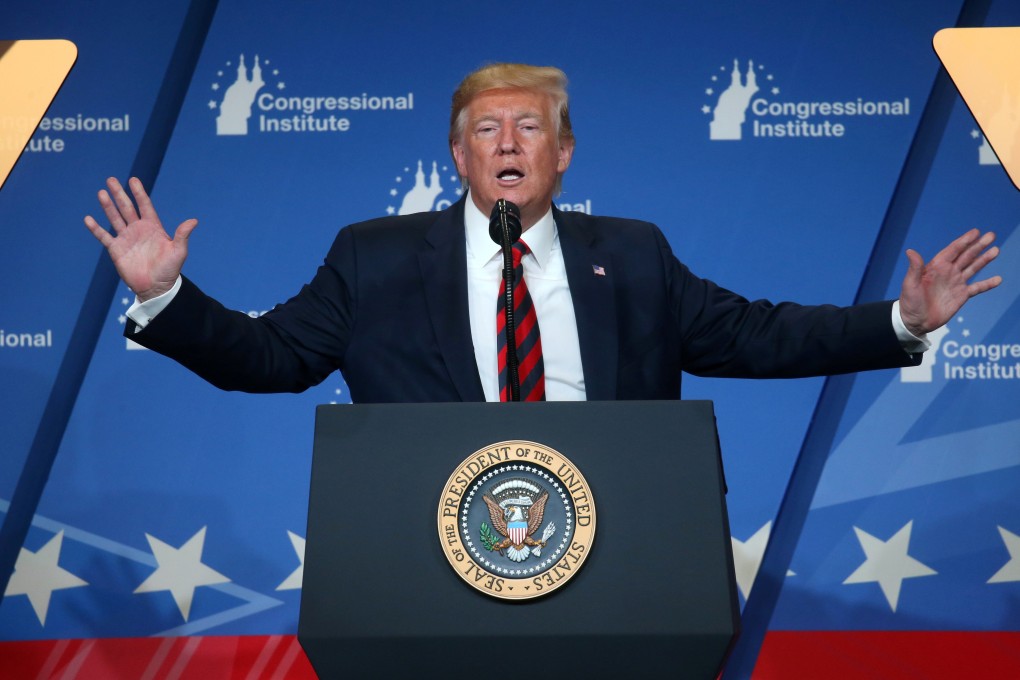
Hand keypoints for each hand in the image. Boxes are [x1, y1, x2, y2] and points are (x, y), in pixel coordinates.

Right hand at [84, 177, 197, 300]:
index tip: (133, 180)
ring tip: (101, 193)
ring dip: (108, 206)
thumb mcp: (178, 252)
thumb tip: (193, 221)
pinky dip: (96, 229)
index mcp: (153, 227)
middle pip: (127, 208)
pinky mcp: (116, 249)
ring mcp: (126, 238)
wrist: (156, 287)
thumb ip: (182, 235)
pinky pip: (104, 237)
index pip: (145, 206)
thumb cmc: (169, 270)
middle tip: (111, 179)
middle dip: (119, 194)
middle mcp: (138, 230)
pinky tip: (88, 219)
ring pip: (115, 218)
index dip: (139, 193)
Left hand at [899, 229, 1001, 336]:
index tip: (975, 232)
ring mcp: (956, 283)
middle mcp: (948, 272)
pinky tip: (998, 279)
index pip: (952, 250)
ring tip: (996, 250)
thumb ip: (914, 268)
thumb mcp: (910, 284)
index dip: (964, 241)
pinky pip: (977, 288)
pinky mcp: (962, 295)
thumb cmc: (909, 302)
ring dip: (984, 259)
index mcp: (936, 267)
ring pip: (973, 268)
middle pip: (966, 256)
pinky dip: (987, 284)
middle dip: (978, 246)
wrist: (915, 321)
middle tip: (991, 235)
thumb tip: (910, 251)